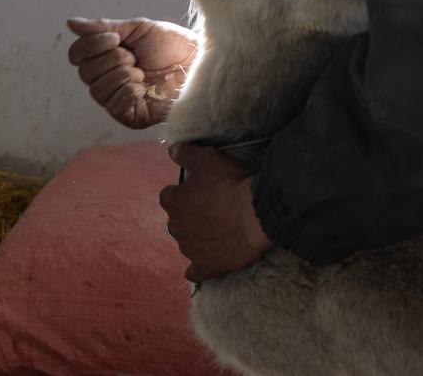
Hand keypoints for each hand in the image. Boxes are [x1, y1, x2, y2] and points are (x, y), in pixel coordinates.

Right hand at [67, 17, 197, 128]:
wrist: (197, 58)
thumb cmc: (172, 44)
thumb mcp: (137, 29)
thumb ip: (103, 27)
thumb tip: (71, 23)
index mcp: (107, 59)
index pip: (77, 56)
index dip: (90, 46)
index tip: (115, 38)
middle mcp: (109, 81)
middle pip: (85, 73)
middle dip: (110, 59)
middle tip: (133, 56)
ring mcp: (120, 100)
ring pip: (97, 89)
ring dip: (120, 74)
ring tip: (141, 70)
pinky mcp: (133, 116)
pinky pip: (114, 106)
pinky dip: (126, 90)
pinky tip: (142, 85)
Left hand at [160, 143, 272, 282]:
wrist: (255, 214)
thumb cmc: (229, 183)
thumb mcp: (207, 158)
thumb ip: (186, 154)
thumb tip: (171, 150)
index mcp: (175, 202)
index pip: (167, 196)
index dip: (180, 192)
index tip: (194, 189)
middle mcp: (178, 228)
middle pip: (176, 221)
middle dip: (187, 215)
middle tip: (208, 208)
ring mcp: (192, 249)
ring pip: (186, 243)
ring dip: (194, 237)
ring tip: (213, 231)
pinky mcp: (208, 266)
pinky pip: (195, 272)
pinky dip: (196, 269)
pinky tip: (201, 267)